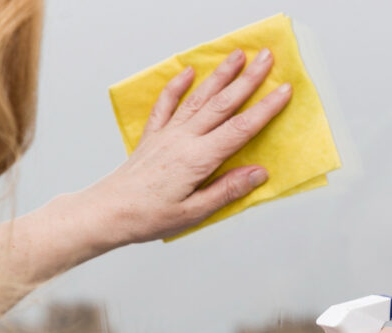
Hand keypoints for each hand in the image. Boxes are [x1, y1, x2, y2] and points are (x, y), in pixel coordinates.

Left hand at [89, 47, 291, 244]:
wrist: (108, 212)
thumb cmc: (148, 217)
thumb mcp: (194, 212)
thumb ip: (227, 190)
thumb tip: (258, 173)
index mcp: (197, 159)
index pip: (240, 129)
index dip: (265, 109)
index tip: (283, 91)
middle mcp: (183, 139)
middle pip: (223, 104)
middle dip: (248, 80)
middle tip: (266, 59)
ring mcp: (167, 134)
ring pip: (199, 98)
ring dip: (220, 75)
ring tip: (237, 56)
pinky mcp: (152, 136)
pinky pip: (166, 104)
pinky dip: (177, 85)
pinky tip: (188, 71)